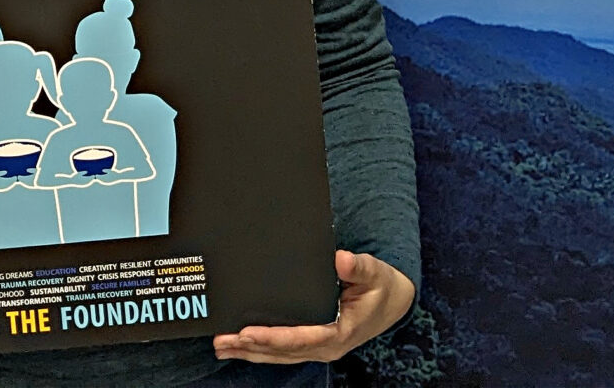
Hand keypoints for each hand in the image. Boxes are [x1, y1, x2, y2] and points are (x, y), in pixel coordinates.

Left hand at [212, 250, 414, 364]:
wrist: (392, 303)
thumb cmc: (381, 288)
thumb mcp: (376, 274)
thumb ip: (359, 267)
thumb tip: (341, 259)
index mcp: (338, 333)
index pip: (299, 339)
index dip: (272, 337)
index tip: (248, 333)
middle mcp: (324, 346)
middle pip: (281, 352)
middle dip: (250, 347)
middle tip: (222, 341)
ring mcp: (317, 348)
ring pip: (278, 355)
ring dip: (249, 352)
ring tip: (221, 346)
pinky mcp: (311, 343)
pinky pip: (282, 351)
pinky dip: (260, 350)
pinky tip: (240, 347)